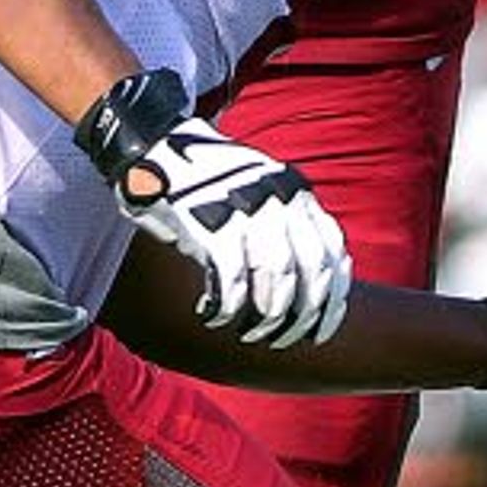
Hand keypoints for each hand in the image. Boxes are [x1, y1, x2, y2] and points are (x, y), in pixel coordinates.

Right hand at [78, 68, 349, 349]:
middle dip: (300, 318)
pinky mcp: (209, 218)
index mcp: (297, 193)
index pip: (333, 255)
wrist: (153, 146)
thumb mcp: (260, 194)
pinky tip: (214, 316)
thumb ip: (287, 229)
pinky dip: (227, 306)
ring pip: (276, 278)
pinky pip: (231, 276)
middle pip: (311, 273)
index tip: (318, 334)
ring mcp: (246, 206)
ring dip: (265, 317)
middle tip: (280, 341)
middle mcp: (280, 198)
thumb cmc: (208, 184)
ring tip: (248, 333)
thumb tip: (307, 289)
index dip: (331, 303)